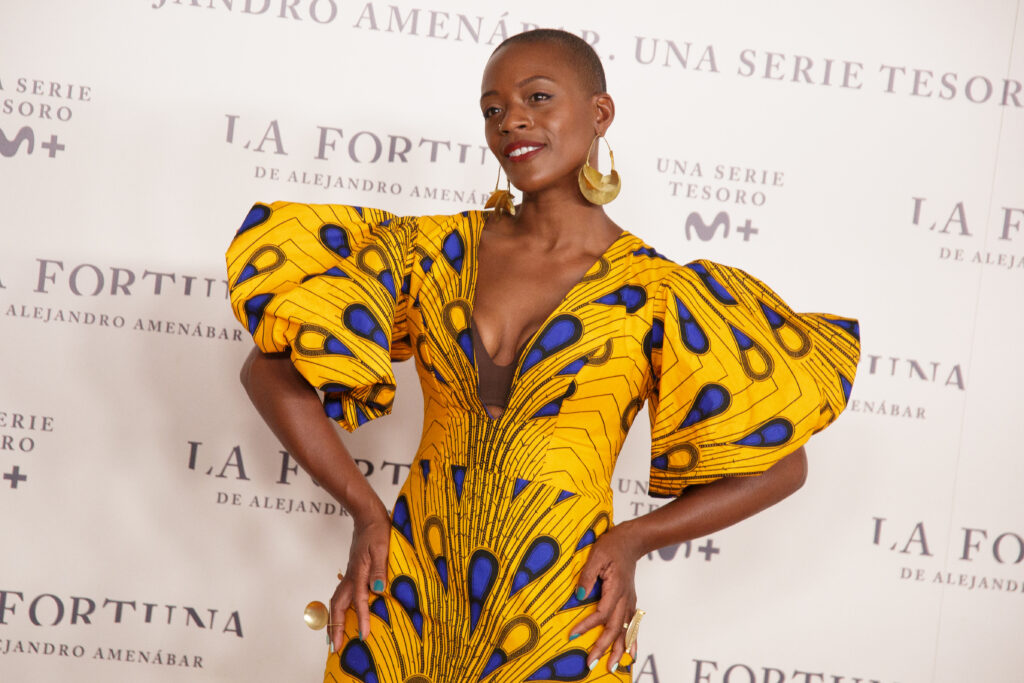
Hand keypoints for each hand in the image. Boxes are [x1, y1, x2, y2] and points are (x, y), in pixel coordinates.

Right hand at [329, 506, 390, 652]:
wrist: (368, 517)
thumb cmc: (378, 531)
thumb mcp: (383, 548)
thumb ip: (379, 569)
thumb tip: (378, 591)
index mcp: (359, 572)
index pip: (359, 601)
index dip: (362, 619)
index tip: (363, 636)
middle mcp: (351, 576)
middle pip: (338, 605)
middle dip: (335, 626)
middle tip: (334, 646)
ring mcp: (350, 574)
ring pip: (337, 601)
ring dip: (334, 619)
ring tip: (333, 636)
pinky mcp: (353, 572)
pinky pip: (342, 594)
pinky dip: (339, 608)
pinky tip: (343, 614)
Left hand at [569, 523, 641, 672]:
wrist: (631, 541)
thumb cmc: (612, 546)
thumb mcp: (596, 555)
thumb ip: (587, 575)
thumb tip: (579, 596)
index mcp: (616, 587)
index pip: (601, 612)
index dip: (588, 625)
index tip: (573, 633)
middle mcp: (625, 598)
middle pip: (614, 627)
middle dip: (603, 646)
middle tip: (590, 662)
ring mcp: (629, 601)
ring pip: (625, 630)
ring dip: (619, 649)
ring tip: (611, 666)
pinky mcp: (630, 602)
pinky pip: (633, 625)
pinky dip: (632, 641)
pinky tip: (631, 654)